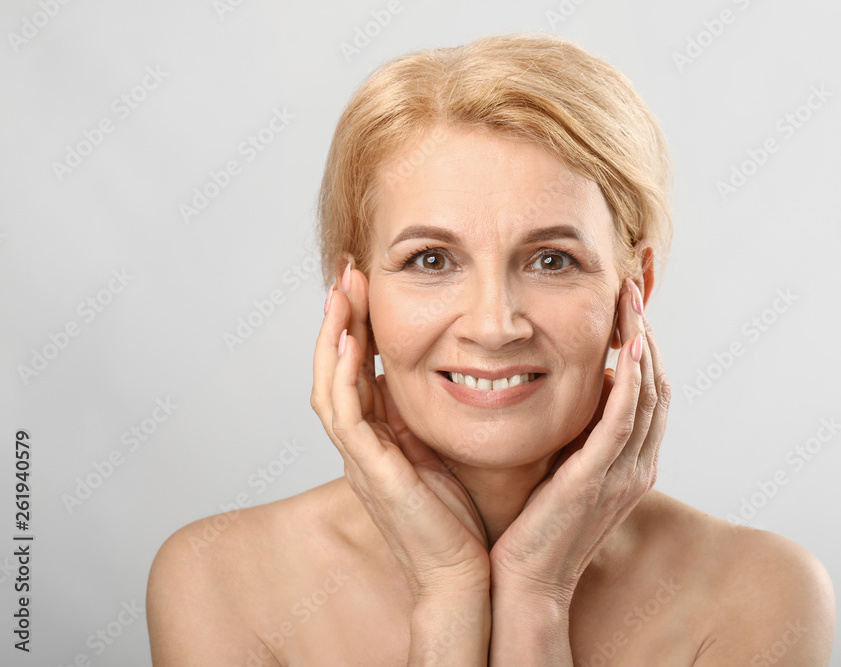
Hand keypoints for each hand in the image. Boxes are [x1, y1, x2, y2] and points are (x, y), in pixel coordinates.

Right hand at [311, 260, 490, 599]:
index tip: (369, 282)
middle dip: (340, 318)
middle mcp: (364, 443)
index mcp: (382, 436)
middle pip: (336, 368)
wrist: (463, 574)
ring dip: (333, 335)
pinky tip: (351, 342)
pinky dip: (343, 377)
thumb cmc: (463, 517)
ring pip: (330, 384)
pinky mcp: (371, 472)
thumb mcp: (450, 449)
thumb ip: (443, 413)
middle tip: (348, 271)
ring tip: (343, 290)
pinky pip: (345, 416)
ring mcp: (361, 457)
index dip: (359, 325)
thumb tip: (468, 370)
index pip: (359, 369)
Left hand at [489, 277, 670, 602]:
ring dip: (642, 343)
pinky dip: (631, 380)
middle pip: (658, 384)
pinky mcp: (598, 479)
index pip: (650, 392)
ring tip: (630, 300)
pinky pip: (624, 420)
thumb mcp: (563, 471)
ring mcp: (624, 473)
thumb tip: (577, 392)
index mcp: (630, 463)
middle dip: (648, 331)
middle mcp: (637, 465)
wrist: (526, 583)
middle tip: (633, 287)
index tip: (628, 304)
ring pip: (648, 395)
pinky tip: (626, 346)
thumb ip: (578, 435)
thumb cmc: (535, 529)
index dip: (645, 345)